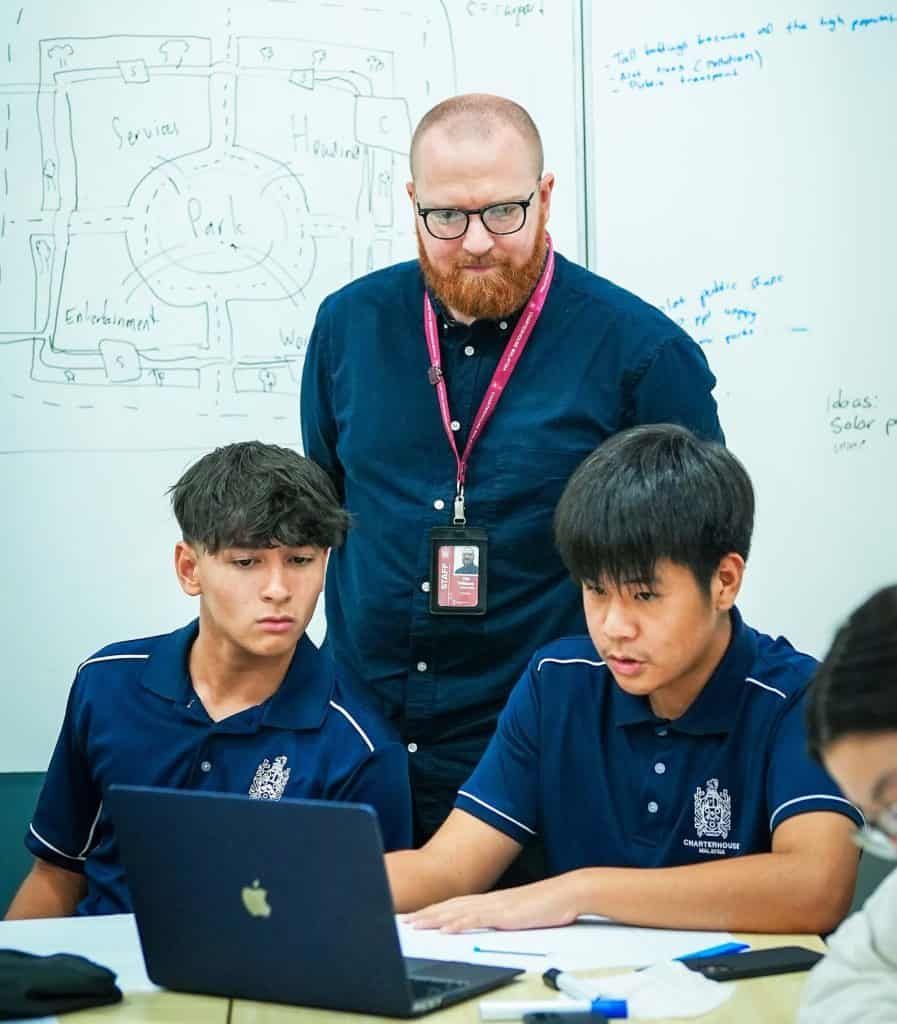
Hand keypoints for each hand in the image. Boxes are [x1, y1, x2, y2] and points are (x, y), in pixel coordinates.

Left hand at [402, 877, 580, 932]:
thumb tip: (487, 924)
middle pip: (450, 906)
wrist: (567, 894)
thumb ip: (500, 917)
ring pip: (457, 911)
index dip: (433, 911)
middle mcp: (488, 900)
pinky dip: (458, 924)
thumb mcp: (518, 914)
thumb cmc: (546, 905)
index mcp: (490, 901)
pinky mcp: (504, 914)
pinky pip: (477, 919)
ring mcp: (495, 905)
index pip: (455, 906)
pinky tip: (445, 930)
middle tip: (405, 921)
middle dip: (425, 914)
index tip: (416, 917)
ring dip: (434, 919)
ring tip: (415, 926)